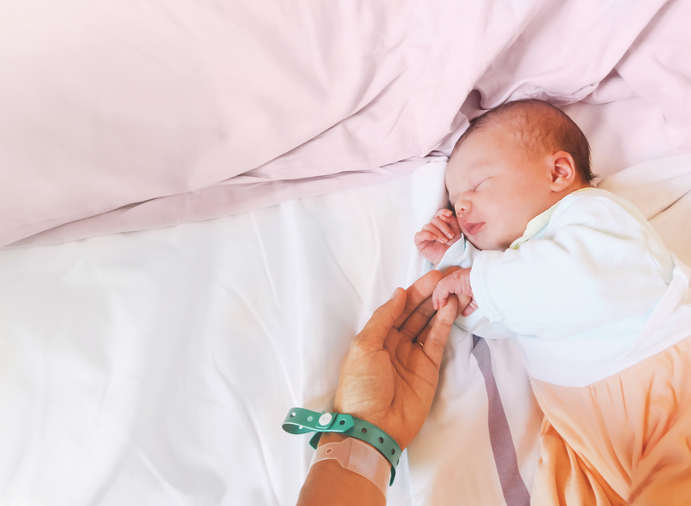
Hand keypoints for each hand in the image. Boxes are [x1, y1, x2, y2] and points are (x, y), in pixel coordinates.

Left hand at [333, 269, 471, 449]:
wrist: (373, 428)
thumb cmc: (361, 387)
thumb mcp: (364, 346)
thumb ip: (383, 318)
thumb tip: (399, 294)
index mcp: (375, 337)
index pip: (396, 308)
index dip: (412, 292)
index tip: (430, 275)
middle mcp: (394, 343)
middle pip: (414, 313)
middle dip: (429, 295)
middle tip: (447, 277)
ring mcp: (412, 355)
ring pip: (428, 324)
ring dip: (439, 306)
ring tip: (453, 288)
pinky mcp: (429, 368)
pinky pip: (437, 341)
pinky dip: (445, 324)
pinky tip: (452, 308)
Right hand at [414, 209, 461, 264]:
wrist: (451, 257)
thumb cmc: (453, 244)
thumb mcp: (456, 230)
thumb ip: (451, 220)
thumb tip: (444, 214)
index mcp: (440, 223)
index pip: (439, 213)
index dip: (443, 212)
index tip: (449, 214)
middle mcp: (432, 227)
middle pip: (434, 220)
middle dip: (443, 227)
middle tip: (450, 236)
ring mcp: (425, 233)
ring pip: (427, 226)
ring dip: (437, 233)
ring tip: (444, 240)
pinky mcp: (419, 241)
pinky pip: (419, 234)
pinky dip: (426, 234)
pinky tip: (433, 238)